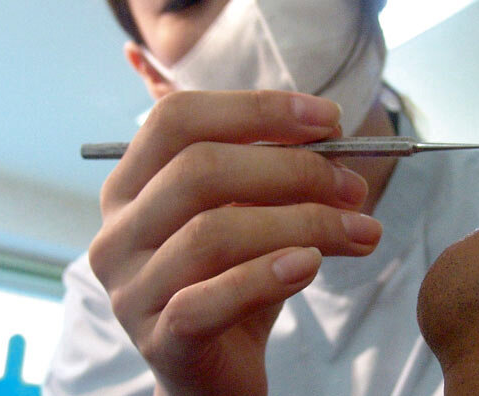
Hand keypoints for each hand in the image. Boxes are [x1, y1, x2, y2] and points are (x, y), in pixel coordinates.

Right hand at [88, 90, 381, 395]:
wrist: (216, 370)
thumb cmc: (233, 278)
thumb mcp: (249, 213)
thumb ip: (273, 172)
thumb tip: (332, 137)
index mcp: (132, 184)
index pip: (177, 118)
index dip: (256, 109)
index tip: (330, 119)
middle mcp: (118, 231)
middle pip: (198, 170)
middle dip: (292, 169)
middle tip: (352, 186)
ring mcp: (130, 289)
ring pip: (212, 234)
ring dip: (302, 223)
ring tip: (359, 232)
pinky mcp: (160, 341)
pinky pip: (209, 301)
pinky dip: (267, 276)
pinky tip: (311, 265)